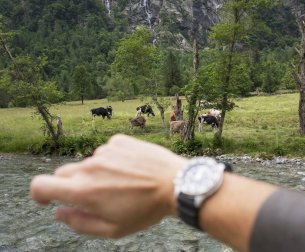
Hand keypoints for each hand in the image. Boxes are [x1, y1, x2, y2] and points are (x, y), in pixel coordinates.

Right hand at [30, 134, 187, 237]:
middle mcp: (90, 167)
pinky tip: (131, 169)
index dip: (39, 194)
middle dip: (72, 186)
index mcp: (84, 191)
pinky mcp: (119, 140)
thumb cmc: (147, 210)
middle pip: (64, 173)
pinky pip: (106, 151)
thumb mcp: (114, 229)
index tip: (47, 199)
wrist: (176, 183)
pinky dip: (112, 160)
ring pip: (88, 163)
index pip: (40, 185)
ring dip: (97, 173)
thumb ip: (80, 223)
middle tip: (95, 196)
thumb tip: (59, 213)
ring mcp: (105, 151)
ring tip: (123, 183)